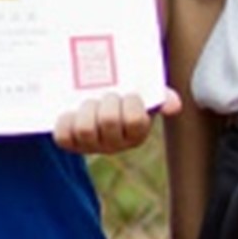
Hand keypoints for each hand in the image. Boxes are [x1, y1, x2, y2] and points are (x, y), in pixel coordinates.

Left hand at [52, 89, 178, 156]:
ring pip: (85, 129)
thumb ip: (159, 95)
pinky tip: (70, 111)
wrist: (91, 98)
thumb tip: (174, 104)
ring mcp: (90, 145)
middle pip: (109, 120)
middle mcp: (114, 144)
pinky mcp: (69, 143)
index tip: (130, 93)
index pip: (136, 120)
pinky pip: (63, 136)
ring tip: (89, 101)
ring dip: (86, 109)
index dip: (132, 103)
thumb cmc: (123, 97)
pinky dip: (65, 121)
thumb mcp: (143, 93)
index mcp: (136, 133)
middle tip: (107, 94)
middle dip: (107, 101)